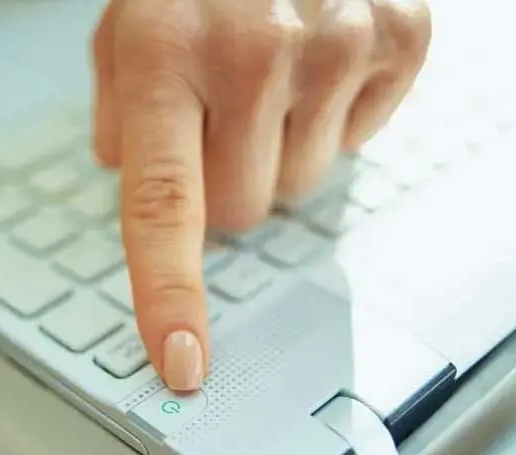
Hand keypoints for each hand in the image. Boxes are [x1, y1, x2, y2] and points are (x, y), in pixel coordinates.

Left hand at [91, 0, 430, 390]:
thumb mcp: (126, 27)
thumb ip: (118, 114)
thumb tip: (136, 188)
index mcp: (163, 54)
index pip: (162, 206)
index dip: (171, 291)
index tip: (182, 361)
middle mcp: (253, 53)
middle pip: (239, 214)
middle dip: (224, 184)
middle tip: (223, 116)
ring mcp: (335, 44)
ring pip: (300, 184)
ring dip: (280, 148)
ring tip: (272, 75)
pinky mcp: (398, 36)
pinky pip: (359, 137)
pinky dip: (335, 113)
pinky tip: (320, 58)